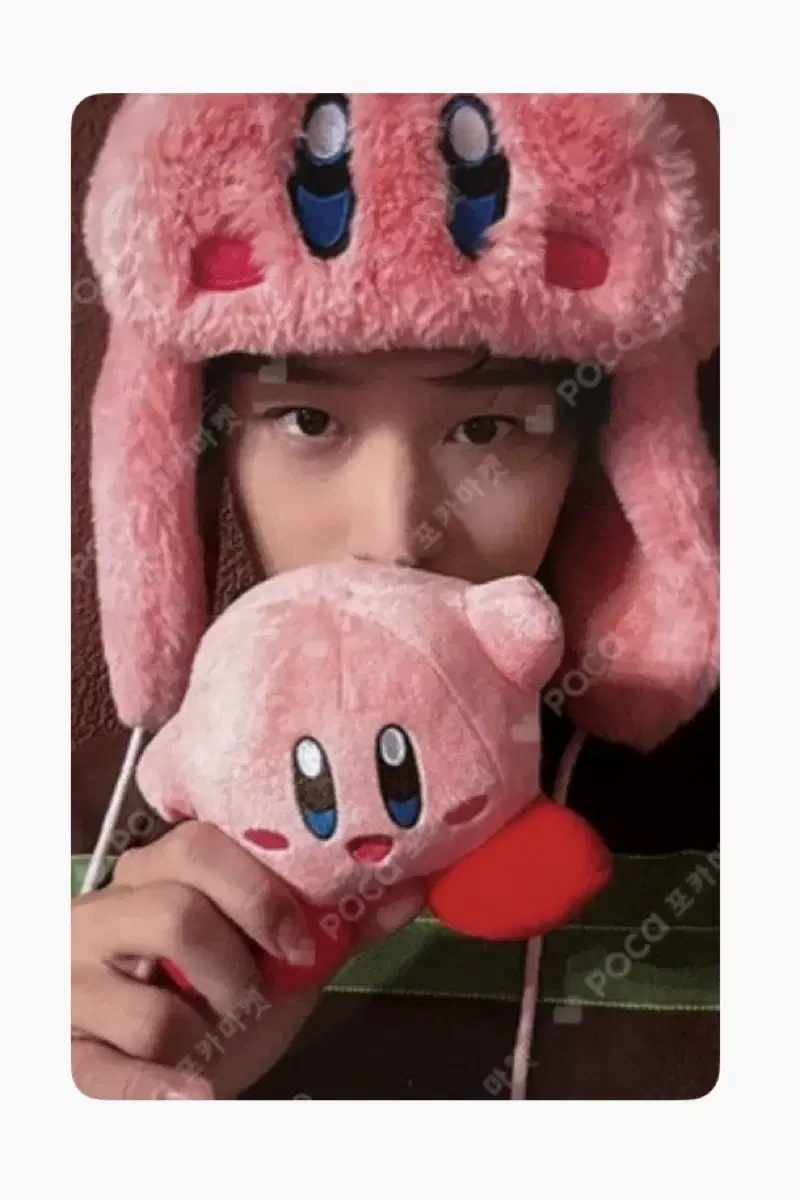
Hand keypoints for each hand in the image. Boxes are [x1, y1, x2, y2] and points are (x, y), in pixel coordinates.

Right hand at [72, 821, 423, 1098]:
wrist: (161, 1063)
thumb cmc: (215, 996)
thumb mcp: (275, 957)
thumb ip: (334, 922)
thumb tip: (408, 887)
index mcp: (155, 873)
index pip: (199, 846)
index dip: (259, 892)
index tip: (297, 940)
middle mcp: (102, 913)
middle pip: (175, 911)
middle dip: (235, 965)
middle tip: (255, 994)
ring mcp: (72, 982)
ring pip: (150, 1006)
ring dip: (204, 1036)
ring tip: (211, 1036)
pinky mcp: (63, 1052)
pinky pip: (110, 1075)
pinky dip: (161, 1090)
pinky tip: (191, 1092)